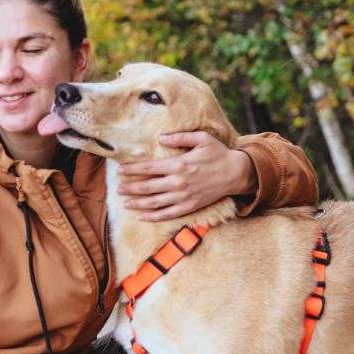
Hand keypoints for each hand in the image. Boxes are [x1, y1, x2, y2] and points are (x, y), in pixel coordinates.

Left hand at [117, 131, 256, 221]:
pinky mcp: (189, 207)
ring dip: (137, 204)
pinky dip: (152, 217)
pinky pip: (167, 214)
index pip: (149, 168)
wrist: (236, 173)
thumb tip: (161, 137)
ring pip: (154, 203)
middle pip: (147, 187)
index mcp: (179, 164)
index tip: (120, 171)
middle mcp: (178, 182)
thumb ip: (180, 137)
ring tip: (125, 203)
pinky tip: (141, 216)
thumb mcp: (202, 138)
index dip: (132, 169)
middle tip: (118, 189)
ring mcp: (183, 197)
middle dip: (130, 188)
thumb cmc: (218, 153)